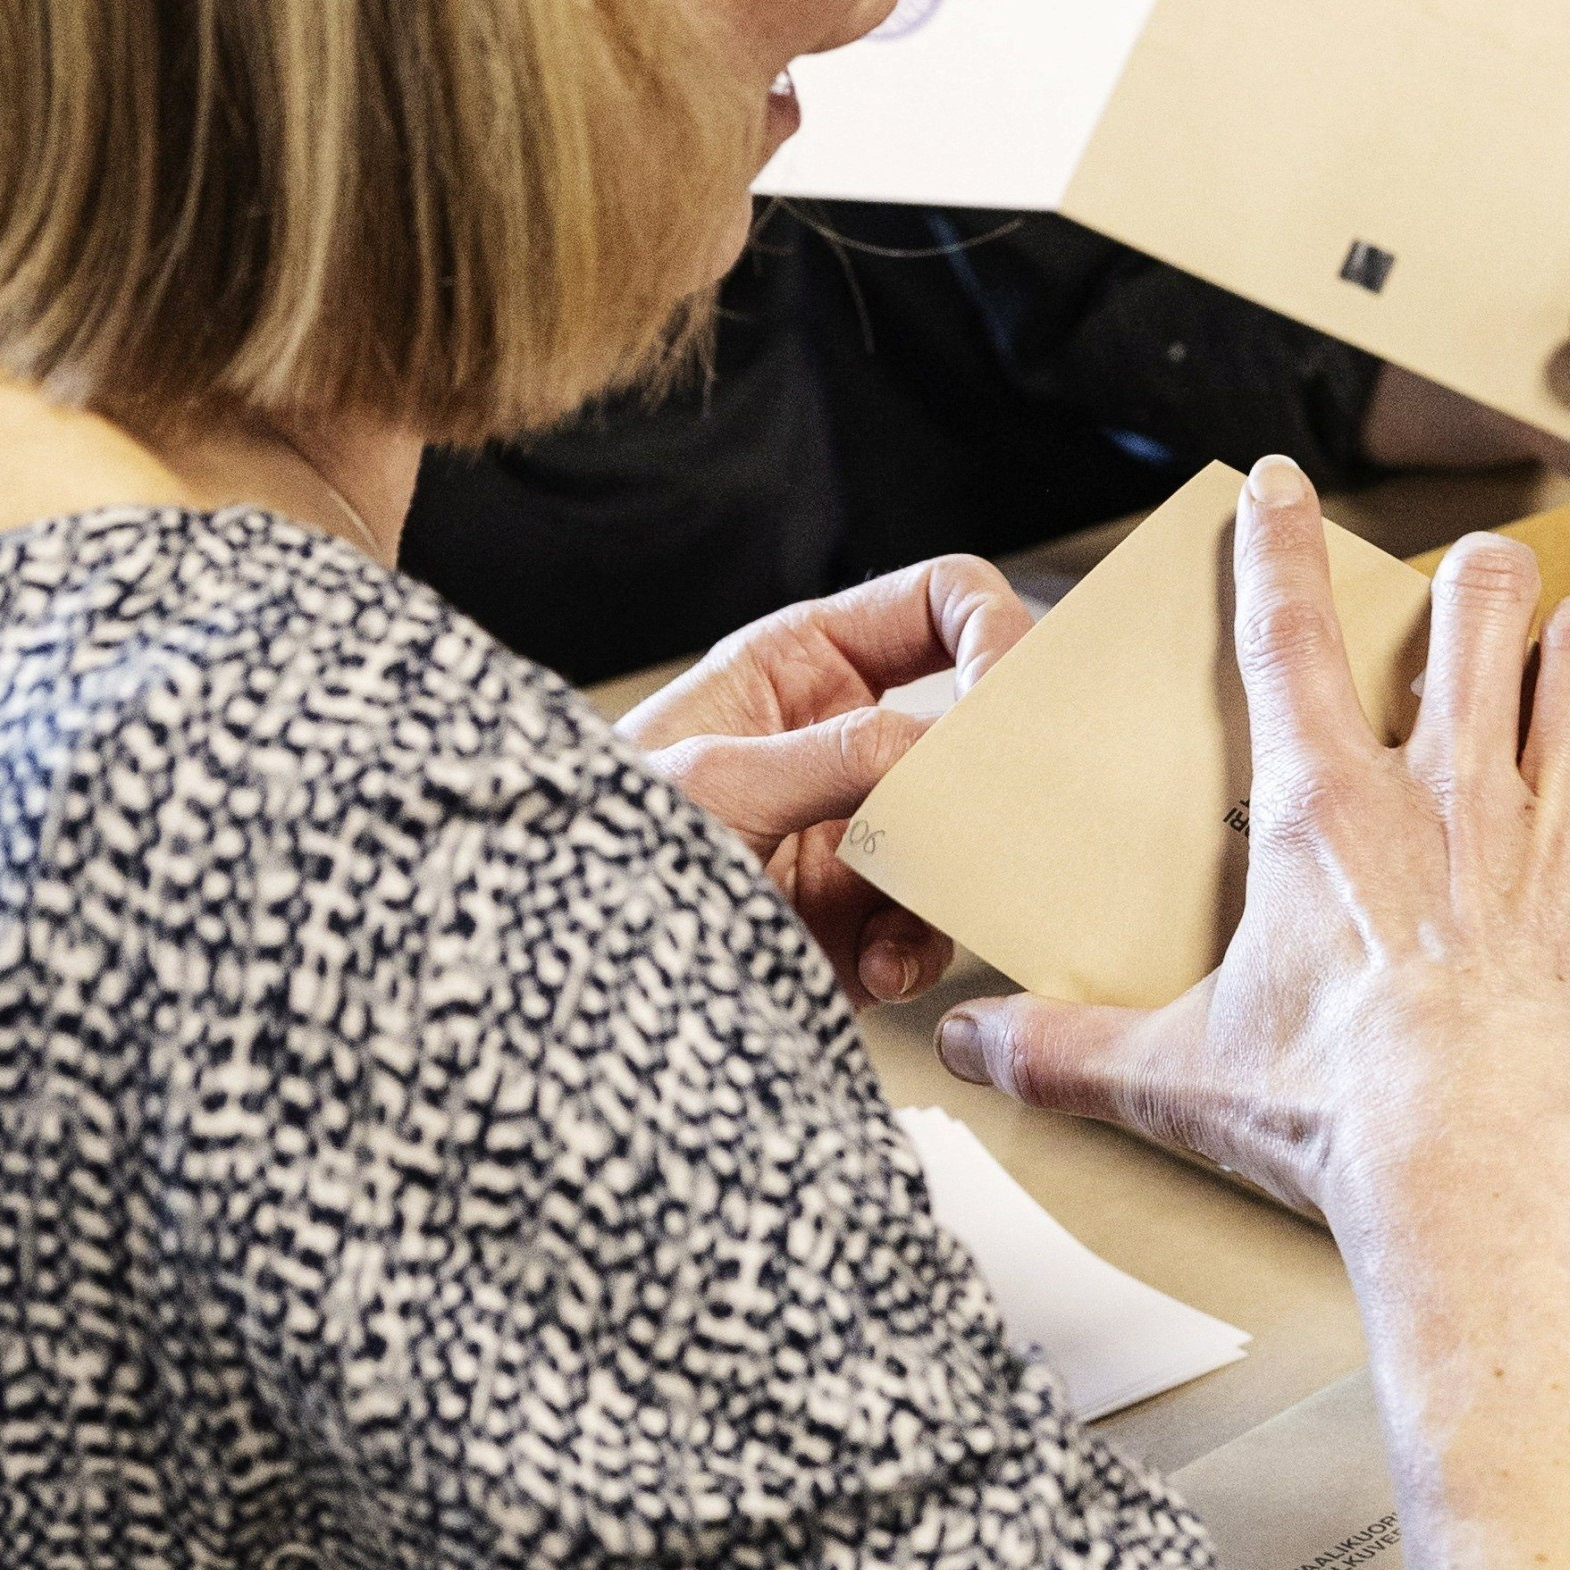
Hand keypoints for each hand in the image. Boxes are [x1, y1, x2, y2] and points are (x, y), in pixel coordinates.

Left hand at [625, 556, 1034, 1008]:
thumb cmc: (596, 846)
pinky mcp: (866, 913)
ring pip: (970, 830)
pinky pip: (938, 921)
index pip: (940, 602)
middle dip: (988, 774)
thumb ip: (842, 754)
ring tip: (903, 911)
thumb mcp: (716, 783)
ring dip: (951, 875)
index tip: (1008, 703)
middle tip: (998, 813)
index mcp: (805, 664)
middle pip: (974, 723)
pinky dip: (918, 949)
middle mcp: (847, 738)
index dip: (993, 632)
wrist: (561, 963)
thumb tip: (955, 746)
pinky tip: (875, 966)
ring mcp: (862, 827)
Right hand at [933, 460, 1569, 1228]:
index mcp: (1326, 812)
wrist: (1474, 1167)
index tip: (1284, 488)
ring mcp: (1558, 824)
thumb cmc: (1339, 1120)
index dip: (1280, 547)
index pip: (1288, 636)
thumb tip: (972, 1054)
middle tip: (1477, 597)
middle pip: (1477, 604)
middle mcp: (1448, 788)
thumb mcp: (1175, 1080)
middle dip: (1480, 580)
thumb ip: (1068, 1051)